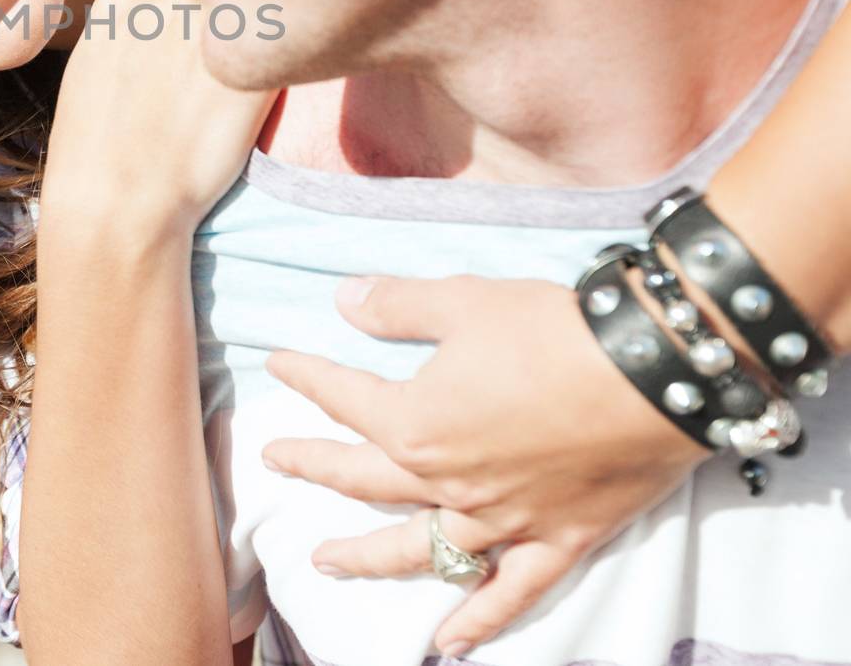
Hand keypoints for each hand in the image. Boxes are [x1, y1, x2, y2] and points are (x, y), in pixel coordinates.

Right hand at [39, 0, 275, 237]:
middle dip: (204, 38)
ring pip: (244, 28)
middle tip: (187, 92)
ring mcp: (219, 27)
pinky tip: (234, 117)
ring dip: (238, 56)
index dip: (166, 33)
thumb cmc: (98, 147)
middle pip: (207, 0)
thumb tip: (167, 13)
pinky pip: (275, 55)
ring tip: (207, 109)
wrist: (120, 204)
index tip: (158, 70)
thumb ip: (133, 26)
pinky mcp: (258, 62)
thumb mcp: (95, 62)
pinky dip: (264, 81)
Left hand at [261, 274, 709, 656]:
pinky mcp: (558, 541)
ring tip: (326, 563)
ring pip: (421, 551)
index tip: (277, 364)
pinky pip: (510, 594)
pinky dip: (478, 621)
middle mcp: (448, 483)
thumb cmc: (552, 331)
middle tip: (276, 462)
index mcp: (415, 424)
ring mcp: (502, 521)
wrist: (653, 373)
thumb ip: (397, 306)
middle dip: (314, 467)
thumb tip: (344, 299)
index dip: (307, 377)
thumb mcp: (464, 301)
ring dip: (368, 560)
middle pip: (364, 480)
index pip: (344, 399)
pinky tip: (448, 644)